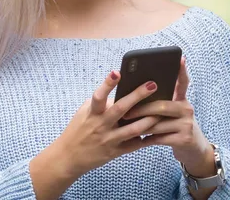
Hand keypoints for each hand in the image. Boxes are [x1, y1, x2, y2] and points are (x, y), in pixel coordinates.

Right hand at [45, 71, 161, 178]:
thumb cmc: (78, 129)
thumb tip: (120, 89)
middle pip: (121, 109)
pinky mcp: (115, 152)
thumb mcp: (84, 112)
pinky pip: (134, 145)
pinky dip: (146, 138)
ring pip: (133, 129)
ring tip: (161, 111)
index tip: (117, 72)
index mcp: (92, 113)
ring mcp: (109, 139)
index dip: (107, 84)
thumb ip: (101, 102)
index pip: (99, 96)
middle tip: (152, 85)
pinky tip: (157, 131)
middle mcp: (101, 125)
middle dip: (137, 96)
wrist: (68, 157)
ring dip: (148, 120)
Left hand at [121, 57, 213, 172]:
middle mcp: (187, 109)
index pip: (183, 82)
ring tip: (127, 126)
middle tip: (125, 113)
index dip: (182, 70)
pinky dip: (147, 139)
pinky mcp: (184, 139)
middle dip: (141, 109)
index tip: (180, 58)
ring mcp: (187, 124)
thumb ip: (162, 103)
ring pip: (158, 123)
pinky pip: (159, 138)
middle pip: (161, 105)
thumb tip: (137, 94)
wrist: (193, 151)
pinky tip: (138, 140)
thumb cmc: (175, 128)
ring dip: (140, 126)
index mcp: (182, 100)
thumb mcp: (173, 114)